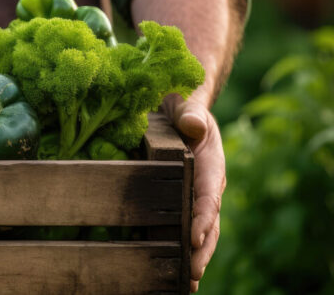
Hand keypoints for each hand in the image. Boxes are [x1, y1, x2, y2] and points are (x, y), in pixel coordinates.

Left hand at [166, 95, 225, 292]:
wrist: (178, 102)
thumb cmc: (182, 101)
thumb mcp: (186, 102)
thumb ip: (190, 112)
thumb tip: (193, 126)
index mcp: (209, 162)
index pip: (208, 193)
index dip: (203, 217)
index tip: (196, 238)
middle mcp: (205, 182)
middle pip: (208, 221)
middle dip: (202, 249)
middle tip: (191, 274)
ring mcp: (193, 192)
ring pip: (199, 230)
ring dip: (194, 256)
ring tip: (186, 283)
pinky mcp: (179, 197)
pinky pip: (182, 225)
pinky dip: (179, 246)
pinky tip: (169, 269)